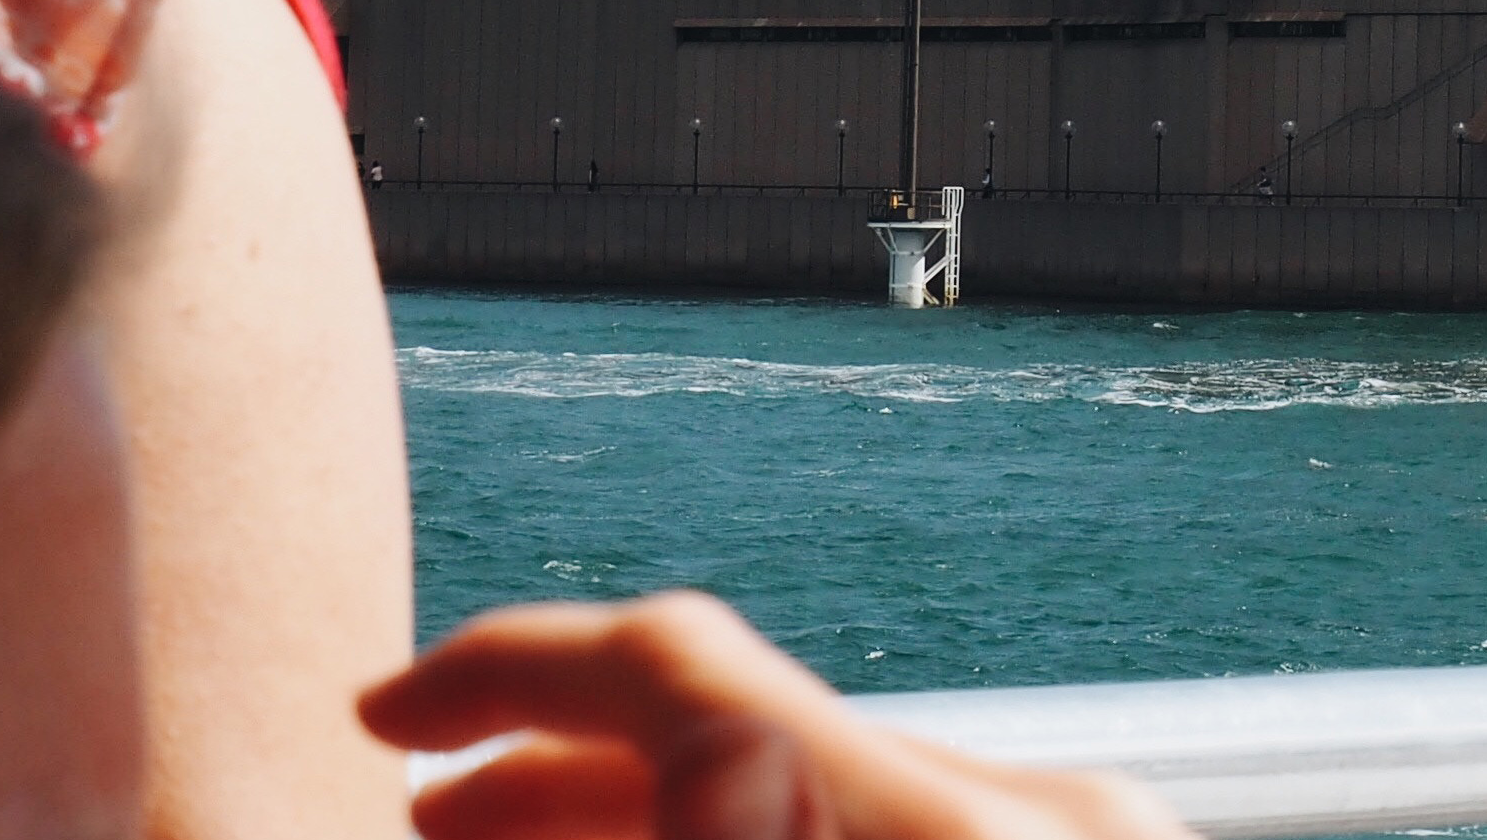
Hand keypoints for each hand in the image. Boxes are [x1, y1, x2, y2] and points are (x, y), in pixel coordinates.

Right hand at [363, 592, 1190, 839]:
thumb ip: (701, 816)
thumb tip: (571, 766)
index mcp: (942, 837)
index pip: (683, 664)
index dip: (508, 663)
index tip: (387, 710)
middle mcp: (1042, 803)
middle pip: (748, 720)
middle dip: (558, 764)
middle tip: (421, 806)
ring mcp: (1100, 821)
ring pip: (822, 777)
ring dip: (659, 802)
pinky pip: (904, 820)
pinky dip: (777, 833)